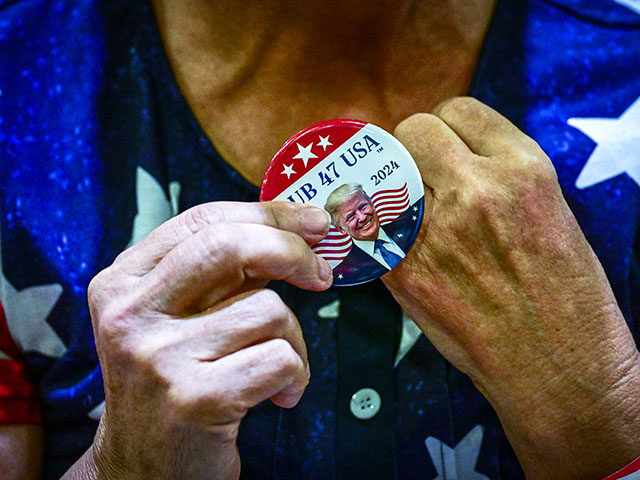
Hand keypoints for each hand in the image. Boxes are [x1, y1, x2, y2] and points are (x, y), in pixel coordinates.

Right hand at [64, 201, 331, 479]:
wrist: (145, 468)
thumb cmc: (174, 379)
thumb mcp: (175, 317)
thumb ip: (218, 274)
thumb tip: (296, 228)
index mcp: (122, 282)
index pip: (203, 221)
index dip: (267, 213)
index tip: (311, 221)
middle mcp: (130, 314)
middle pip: (230, 246)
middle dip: (291, 250)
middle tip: (321, 273)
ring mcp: (160, 357)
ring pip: (267, 309)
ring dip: (293, 338)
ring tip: (280, 365)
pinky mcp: (196, 398)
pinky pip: (280, 357)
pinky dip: (296, 374)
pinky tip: (280, 394)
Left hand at [385, 97, 639, 478]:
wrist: (558, 369)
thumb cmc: (567, 295)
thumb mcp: (551, 212)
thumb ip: (499, 176)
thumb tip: (451, 156)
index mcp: (522, 169)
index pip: (459, 110)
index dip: (450, 127)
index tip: (448, 147)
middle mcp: (474, 190)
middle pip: (413, 131)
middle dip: (414, 147)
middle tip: (421, 174)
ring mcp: (433, 230)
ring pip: (383, 173)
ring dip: (390, 183)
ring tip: (405, 205)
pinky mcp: (403, 270)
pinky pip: (370, 224)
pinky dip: (375, 225)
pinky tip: (392, 237)